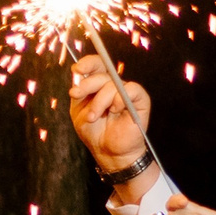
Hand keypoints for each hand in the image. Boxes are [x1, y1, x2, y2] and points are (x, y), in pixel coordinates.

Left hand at [69, 56, 149, 170]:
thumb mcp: (78, 110)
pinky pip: (131, 90)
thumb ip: (79, 92)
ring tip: (93, 117)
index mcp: (99, 86)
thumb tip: (77, 74)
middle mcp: (114, 86)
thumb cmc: (94, 131)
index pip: (97, 65)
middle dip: (86, 84)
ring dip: (99, 101)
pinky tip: (115, 111)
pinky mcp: (140, 100)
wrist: (107, 151)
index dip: (88, 63)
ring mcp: (127, 92)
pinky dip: (119, 100)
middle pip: (102, 73)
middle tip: (75, 94)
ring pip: (113, 84)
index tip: (76, 69)